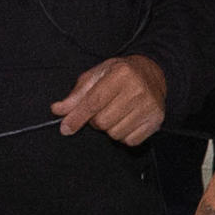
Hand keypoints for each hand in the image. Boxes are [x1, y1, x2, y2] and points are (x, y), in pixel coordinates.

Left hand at [51, 54, 166, 144]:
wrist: (153, 73)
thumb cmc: (120, 74)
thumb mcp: (97, 76)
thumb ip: (77, 94)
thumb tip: (57, 110)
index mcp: (121, 73)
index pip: (94, 102)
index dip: (77, 117)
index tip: (65, 128)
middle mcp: (138, 90)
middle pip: (103, 122)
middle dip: (95, 121)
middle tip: (101, 111)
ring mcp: (150, 106)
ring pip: (115, 134)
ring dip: (110, 129)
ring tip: (115, 114)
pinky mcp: (157, 120)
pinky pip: (130, 141)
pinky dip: (123, 135)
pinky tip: (127, 121)